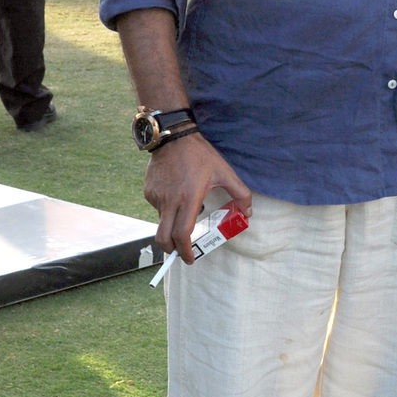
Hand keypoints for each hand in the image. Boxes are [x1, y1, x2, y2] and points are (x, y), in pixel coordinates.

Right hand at [144, 132, 251, 262]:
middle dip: (172, 250)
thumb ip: (241, 194)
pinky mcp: (148, 191)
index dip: (186, 251)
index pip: (182, 234)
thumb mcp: (225, 172)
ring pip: (162, 221)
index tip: (191, 259)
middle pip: (163, 238)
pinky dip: (166, 209)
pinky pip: (157, 208)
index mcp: (189, 199)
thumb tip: (248, 213)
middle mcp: (169, 201)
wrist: (173, 137)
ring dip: (172, 225)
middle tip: (182, 251)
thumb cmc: (201, 155)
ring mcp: (156, 197)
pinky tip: (176, 194)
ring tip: (186, 207)